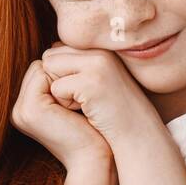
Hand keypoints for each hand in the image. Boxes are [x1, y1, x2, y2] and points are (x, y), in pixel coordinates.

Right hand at [9, 54, 111, 170]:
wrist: (96, 158)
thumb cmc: (93, 130)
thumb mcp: (76, 102)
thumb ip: (65, 80)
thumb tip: (65, 47)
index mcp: (27, 107)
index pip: (41, 68)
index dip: (66, 71)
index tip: (86, 88)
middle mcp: (19, 109)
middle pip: (40, 64)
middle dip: (64, 71)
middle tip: (85, 95)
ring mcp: (21, 110)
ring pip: (42, 66)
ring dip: (65, 76)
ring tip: (81, 103)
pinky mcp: (31, 110)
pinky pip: (44, 74)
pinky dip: (65, 83)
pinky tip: (78, 104)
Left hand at [41, 41, 160, 148]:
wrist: (138, 135)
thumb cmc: (115, 114)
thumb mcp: (98, 82)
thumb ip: (77, 65)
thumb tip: (47, 57)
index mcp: (101, 49)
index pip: (57, 50)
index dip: (61, 75)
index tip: (83, 91)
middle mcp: (100, 51)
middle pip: (50, 57)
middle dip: (57, 80)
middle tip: (83, 98)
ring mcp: (97, 65)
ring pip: (50, 68)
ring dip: (60, 91)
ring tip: (86, 104)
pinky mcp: (91, 82)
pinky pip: (56, 88)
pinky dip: (66, 104)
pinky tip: (87, 111)